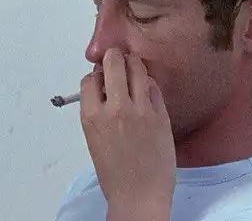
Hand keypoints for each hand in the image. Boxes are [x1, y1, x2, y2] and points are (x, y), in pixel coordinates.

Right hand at [79, 48, 175, 220]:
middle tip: (117, 59)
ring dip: (133, 64)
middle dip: (114, 57)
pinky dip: (149, 83)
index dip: (95, 76)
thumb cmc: (114, 172)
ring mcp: (141, 110)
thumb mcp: (95, 139)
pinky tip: (147, 89)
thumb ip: (98, 111)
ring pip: (137, 68)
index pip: (90, 79)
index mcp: (92, 117)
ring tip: (133, 68)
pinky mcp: (162, 114)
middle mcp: (115, 108)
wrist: (139, 195)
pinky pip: (154, 86)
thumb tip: (103, 88)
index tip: (101, 78)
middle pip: (113, 63)